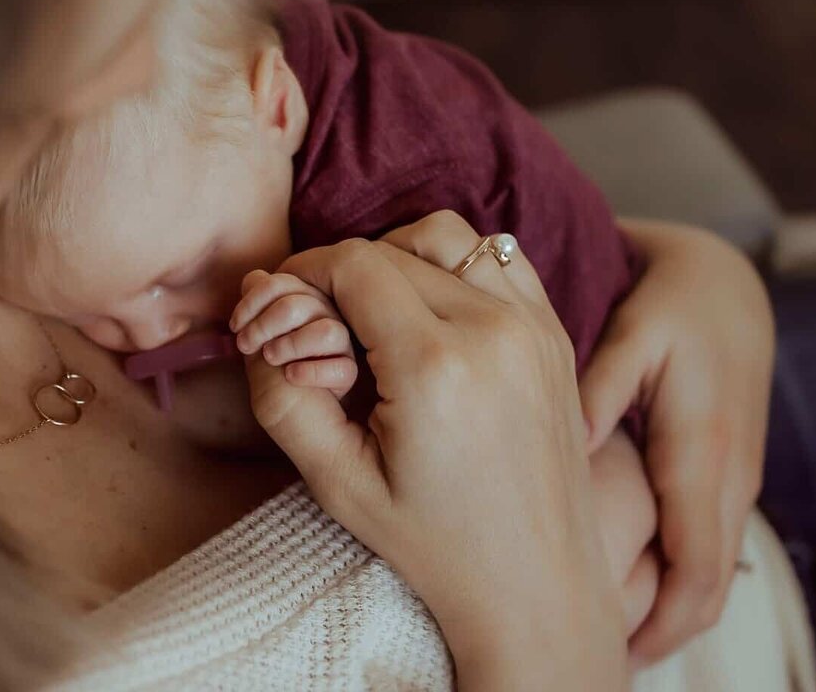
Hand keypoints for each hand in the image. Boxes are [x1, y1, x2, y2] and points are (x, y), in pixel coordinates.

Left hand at [230, 270, 357, 398]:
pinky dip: (310, 371)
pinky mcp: (348, 373)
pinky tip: (292, 378)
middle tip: (246, 345)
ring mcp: (341, 347)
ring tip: (273, 361)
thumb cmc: (275, 393)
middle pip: (300, 302)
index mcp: (304, 308)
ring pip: (326, 329)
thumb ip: (258, 315)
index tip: (236, 326)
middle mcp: (324, 320)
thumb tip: (254, 276)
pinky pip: (340, 364)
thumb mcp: (256, 351)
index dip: (254, 300)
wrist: (294, 433)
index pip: (284, 283)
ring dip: (290, 345)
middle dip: (264, 323)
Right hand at [244, 211, 628, 690]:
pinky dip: (452, 263)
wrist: (535, 581)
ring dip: (397, 255)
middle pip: (392, 247)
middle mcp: (494, 330)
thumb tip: (261, 320)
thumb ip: (283, 397)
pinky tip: (429, 312)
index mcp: (436, 366)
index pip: (353, 265)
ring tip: (374, 314)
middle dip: (340, 274)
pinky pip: (496, 257)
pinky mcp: (554, 332)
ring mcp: (534, 326)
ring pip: (447, 234)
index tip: (284, 307)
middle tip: (321, 326)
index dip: (304, 274)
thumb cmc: (434, 543)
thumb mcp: (336, 482)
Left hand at [580, 218, 773, 663]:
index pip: (694, 568)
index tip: (608, 652)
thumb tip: (567, 445)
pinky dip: (675, 580)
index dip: (658, 622)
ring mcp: (732, 478)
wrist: (726, 281)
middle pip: (706, 589)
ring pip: (708, 572)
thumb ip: (602, 389)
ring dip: (667, 612)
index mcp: (701, 454)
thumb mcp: (636, 335)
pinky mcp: (721, 470)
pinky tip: (630, 587)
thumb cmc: (672, 303)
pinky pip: (705, 545)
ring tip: (609, 638)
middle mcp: (726, 478)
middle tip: (598, 660)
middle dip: (660, 634)